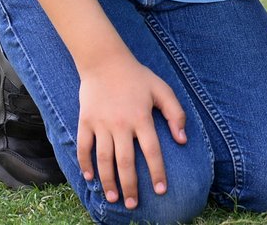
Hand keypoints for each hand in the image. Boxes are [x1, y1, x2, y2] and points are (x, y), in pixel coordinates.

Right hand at [77, 56, 187, 209]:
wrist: (105, 62)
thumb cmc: (138, 77)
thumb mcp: (162, 90)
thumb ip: (175, 114)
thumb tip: (182, 140)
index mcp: (142, 118)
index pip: (152, 151)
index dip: (157, 172)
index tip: (161, 190)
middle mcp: (121, 124)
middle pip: (126, 162)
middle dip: (130, 185)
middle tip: (133, 204)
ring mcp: (101, 124)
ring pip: (103, 159)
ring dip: (108, 180)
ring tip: (113, 198)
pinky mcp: (85, 122)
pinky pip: (84, 147)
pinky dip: (85, 164)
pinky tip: (90, 178)